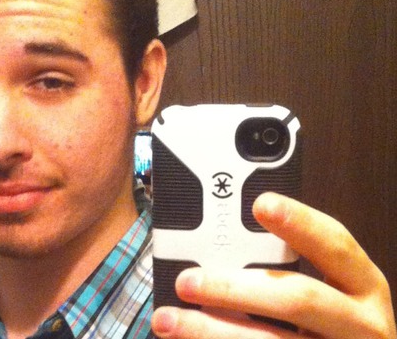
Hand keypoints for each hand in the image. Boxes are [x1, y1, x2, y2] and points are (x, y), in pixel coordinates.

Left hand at [151, 192, 395, 337]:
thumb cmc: (328, 320)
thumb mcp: (327, 288)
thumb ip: (284, 263)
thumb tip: (216, 242)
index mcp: (362, 286)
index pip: (336, 244)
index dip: (300, 223)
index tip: (261, 204)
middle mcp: (360, 324)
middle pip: (298, 299)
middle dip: (235, 289)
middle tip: (186, 281)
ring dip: (211, 331)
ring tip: (168, 320)